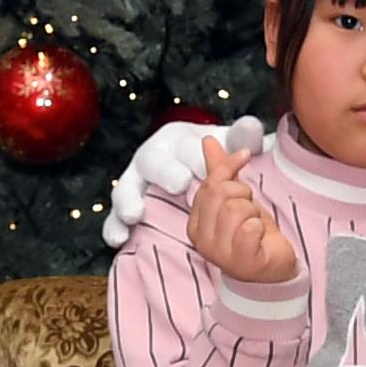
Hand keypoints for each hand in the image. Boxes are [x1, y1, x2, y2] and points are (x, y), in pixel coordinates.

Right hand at [101, 111, 262, 248]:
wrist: (194, 171)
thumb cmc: (215, 159)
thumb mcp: (232, 145)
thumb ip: (243, 137)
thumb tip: (251, 127)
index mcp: (177, 140)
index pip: (186, 147)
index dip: (194, 157)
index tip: (204, 169)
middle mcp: (152, 158)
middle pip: (153, 162)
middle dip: (167, 172)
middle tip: (181, 184)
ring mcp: (135, 183)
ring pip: (125, 189)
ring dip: (129, 201)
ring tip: (136, 214)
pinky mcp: (126, 206)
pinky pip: (115, 218)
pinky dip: (114, 227)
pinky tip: (119, 239)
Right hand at [188, 140, 302, 284]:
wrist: (273, 267)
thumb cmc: (252, 234)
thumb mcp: (236, 198)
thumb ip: (221, 171)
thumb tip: (209, 141)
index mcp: (196, 224)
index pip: (208, 184)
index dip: (229, 169)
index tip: (244, 159)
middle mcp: (203, 240)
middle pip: (221, 194)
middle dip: (244, 195)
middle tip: (250, 210)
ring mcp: (220, 254)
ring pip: (237, 209)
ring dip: (254, 213)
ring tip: (255, 226)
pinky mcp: (241, 263)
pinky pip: (250, 228)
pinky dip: (260, 228)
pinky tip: (259, 238)